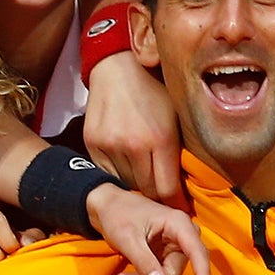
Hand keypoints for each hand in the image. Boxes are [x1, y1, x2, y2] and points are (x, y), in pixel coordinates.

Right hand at [82, 50, 184, 206]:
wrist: (119, 68)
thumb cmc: (155, 90)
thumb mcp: (176, 118)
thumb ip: (178, 153)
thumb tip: (182, 188)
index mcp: (161, 139)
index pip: (167, 190)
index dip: (175, 202)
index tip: (180, 207)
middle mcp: (133, 145)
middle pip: (146, 191)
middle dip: (157, 194)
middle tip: (163, 193)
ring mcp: (110, 145)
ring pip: (126, 184)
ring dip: (137, 182)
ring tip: (143, 171)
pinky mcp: (92, 144)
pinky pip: (107, 172)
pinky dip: (118, 173)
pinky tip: (125, 161)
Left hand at [88, 182, 211, 274]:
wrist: (107, 207)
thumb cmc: (117, 214)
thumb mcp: (127, 238)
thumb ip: (144, 262)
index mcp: (179, 224)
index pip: (197, 252)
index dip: (203, 274)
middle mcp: (181, 237)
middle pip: (173, 271)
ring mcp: (173, 249)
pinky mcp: (164, 257)